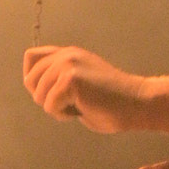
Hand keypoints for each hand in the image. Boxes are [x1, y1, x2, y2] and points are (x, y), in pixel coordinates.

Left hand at [22, 43, 149, 131]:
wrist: (138, 104)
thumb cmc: (112, 104)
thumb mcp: (80, 85)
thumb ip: (60, 81)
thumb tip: (37, 91)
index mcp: (68, 53)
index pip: (31, 58)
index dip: (34, 80)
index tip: (53, 93)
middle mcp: (66, 55)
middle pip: (30, 80)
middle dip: (45, 99)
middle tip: (71, 104)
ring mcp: (68, 65)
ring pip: (39, 96)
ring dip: (56, 109)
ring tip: (80, 106)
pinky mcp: (70, 79)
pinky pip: (50, 106)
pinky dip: (63, 115)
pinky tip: (82, 110)